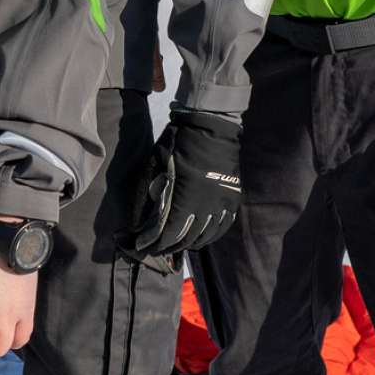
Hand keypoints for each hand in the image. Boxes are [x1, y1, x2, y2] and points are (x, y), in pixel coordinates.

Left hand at [125, 110, 244, 258]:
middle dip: (169, 247)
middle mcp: (206, 206)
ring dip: (190, 244)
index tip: (143, 246)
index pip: (169, 233)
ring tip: (177, 245)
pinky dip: (212, 235)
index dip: (155, 243)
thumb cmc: (179, 142)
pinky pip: (223, 225)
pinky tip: (203, 238)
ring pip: (206, 235)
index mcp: (185, 198)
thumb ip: (149, 193)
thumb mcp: (156, 164)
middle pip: (187, 238)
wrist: (210, 125)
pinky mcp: (232, 198)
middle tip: (157, 248)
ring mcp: (222, 203)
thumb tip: (142, 216)